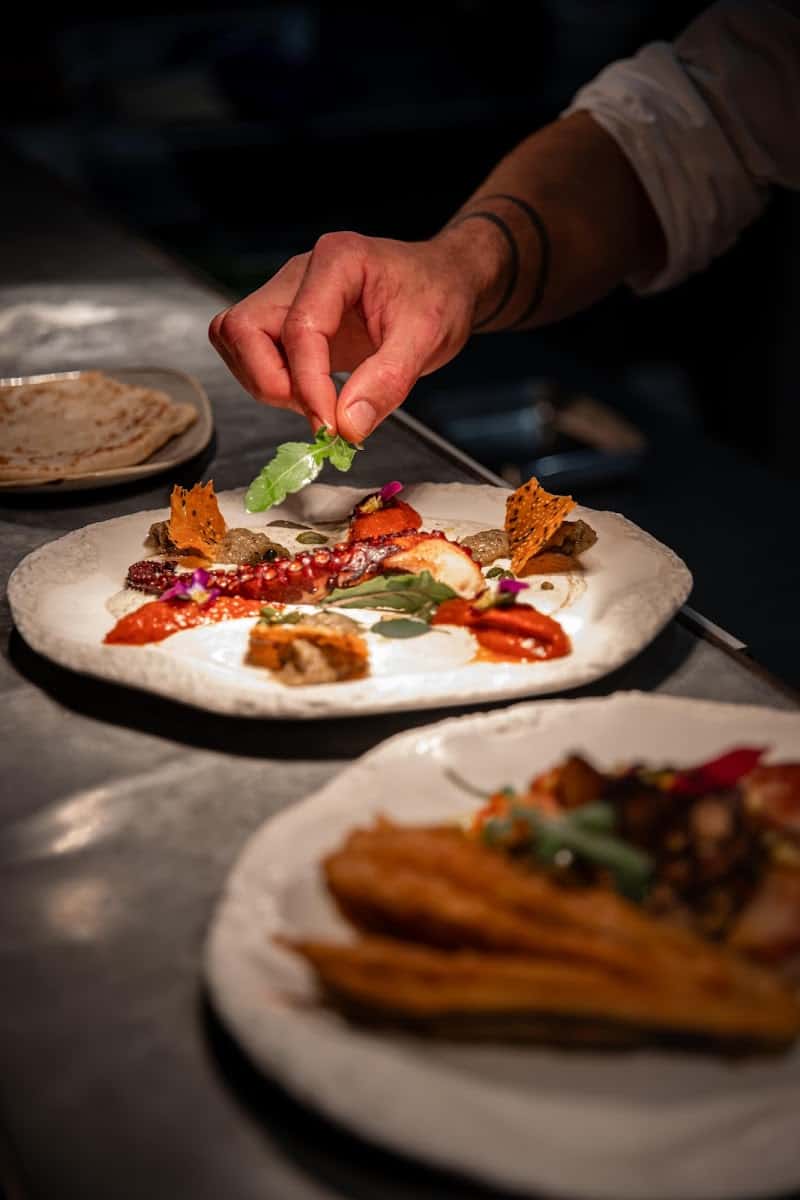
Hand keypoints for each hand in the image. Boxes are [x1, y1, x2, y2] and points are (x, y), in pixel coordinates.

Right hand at [208, 231, 481, 442]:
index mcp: (337, 261)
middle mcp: (300, 272)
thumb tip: (347, 428)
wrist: (444, 283)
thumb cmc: (440, 297)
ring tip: (319, 400)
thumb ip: (387, 382)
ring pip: (237, 340)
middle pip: (243, 328)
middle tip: (318, 410)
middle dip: (271, 381)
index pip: (298, 329)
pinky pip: (250, 350)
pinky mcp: (285, 318)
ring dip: (267, 382)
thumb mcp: (428, 338)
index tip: (331, 428)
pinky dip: (271, 380)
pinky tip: (314, 392)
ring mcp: (287, 294)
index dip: (308, 386)